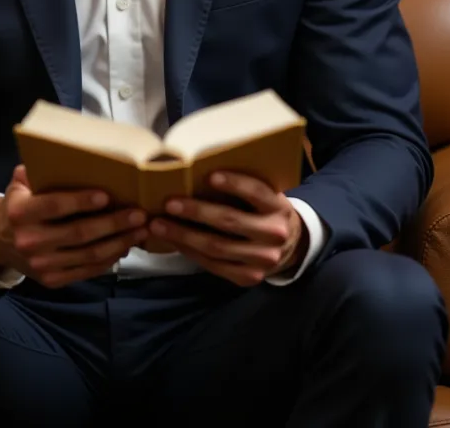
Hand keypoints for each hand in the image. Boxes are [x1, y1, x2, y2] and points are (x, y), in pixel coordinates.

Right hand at [0, 165, 148, 288]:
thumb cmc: (19, 204)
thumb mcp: (20, 183)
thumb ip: (39, 170)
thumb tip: (71, 154)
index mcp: (21, 212)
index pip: (55, 206)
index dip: (81, 201)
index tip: (107, 196)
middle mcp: (30, 241)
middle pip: (79, 233)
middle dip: (113, 224)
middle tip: (138, 214)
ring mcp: (41, 264)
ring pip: (88, 255)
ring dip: (118, 243)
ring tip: (140, 231)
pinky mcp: (52, 280)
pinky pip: (86, 271)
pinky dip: (109, 260)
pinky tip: (124, 247)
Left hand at [149, 171, 307, 286]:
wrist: (290, 246)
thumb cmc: (264, 210)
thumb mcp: (264, 195)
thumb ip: (242, 188)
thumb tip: (195, 171)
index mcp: (278, 207)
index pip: (256, 192)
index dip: (234, 183)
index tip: (208, 176)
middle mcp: (274, 234)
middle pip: (230, 222)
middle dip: (195, 212)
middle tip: (169, 203)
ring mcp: (262, 260)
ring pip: (217, 247)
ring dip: (184, 236)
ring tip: (159, 225)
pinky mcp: (249, 277)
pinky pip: (214, 265)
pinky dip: (190, 252)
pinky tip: (174, 241)